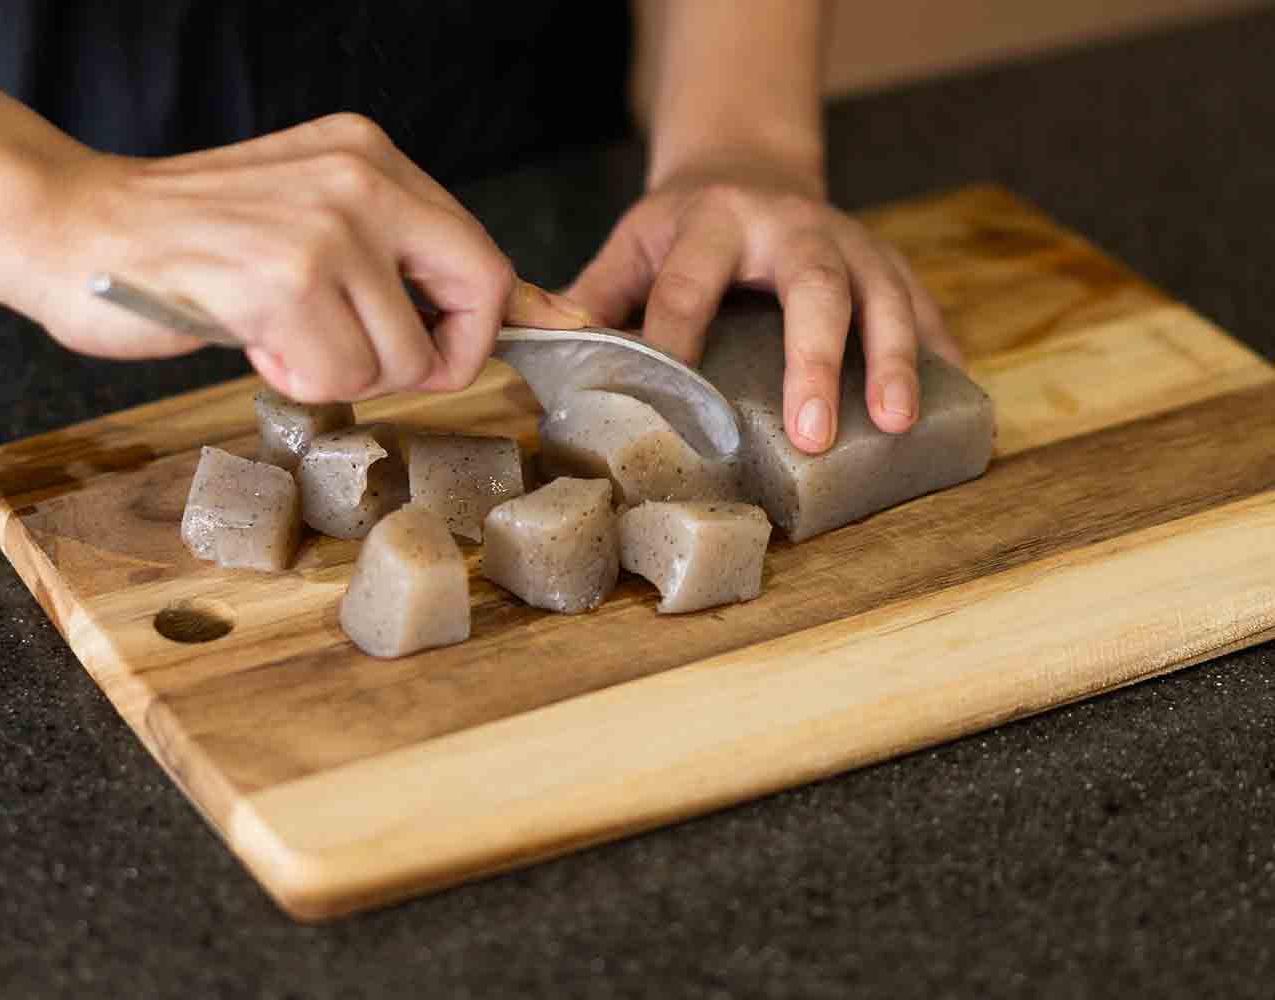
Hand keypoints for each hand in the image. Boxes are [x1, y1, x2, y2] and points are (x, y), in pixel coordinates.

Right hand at [17, 113, 589, 400]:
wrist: (69, 226)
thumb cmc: (186, 241)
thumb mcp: (305, 219)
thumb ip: (391, 258)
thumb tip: (501, 312)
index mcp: (369, 157)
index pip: (482, 253)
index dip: (495, 319)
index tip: (487, 346)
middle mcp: (360, 181)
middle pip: (475, 297)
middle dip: (432, 359)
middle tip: (362, 360)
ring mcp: (325, 229)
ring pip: (400, 358)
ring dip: (340, 373)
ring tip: (277, 333)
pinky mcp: (284, 283)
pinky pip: (339, 377)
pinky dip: (296, 380)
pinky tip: (252, 340)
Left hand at [566, 157, 962, 453]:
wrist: (747, 168)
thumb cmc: (681, 227)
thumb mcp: (630, 245)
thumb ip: (593, 298)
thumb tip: (535, 349)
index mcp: (709, 223)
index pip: (689, 285)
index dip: (677, 339)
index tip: (673, 401)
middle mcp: (786, 226)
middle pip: (809, 285)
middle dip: (813, 359)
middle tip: (811, 431)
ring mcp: (846, 240)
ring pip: (880, 293)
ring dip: (891, 360)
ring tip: (898, 423)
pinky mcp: (886, 260)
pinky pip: (921, 303)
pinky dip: (937, 348)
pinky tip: (950, 398)